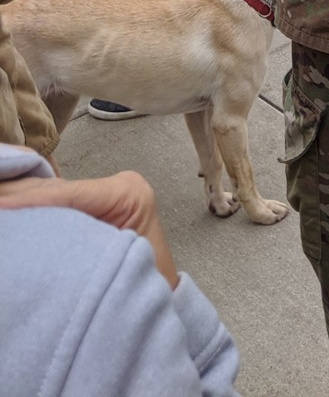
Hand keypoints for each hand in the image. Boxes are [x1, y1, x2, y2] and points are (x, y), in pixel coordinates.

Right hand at [0, 168, 178, 287]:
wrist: (159, 295)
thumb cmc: (145, 281)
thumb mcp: (115, 262)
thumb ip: (81, 243)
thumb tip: (35, 235)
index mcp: (128, 193)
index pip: (69, 193)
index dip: (31, 200)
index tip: (2, 206)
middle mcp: (113, 186)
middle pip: (54, 187)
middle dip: (17, 196)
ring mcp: (98, 193)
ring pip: (48, 192)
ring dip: (17, 199)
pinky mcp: (84, 206)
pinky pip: (50, 203)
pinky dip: (26, 207)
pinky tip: (7, 210)